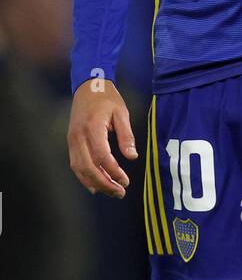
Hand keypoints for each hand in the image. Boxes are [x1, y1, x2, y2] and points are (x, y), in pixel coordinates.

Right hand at [68, 79, 137, 197]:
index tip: (126, 180)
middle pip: (88, 167)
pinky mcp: (71, 142)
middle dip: (104, 183)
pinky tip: (95, 187)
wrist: (88, 86)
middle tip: (120, 193)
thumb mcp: (121, 112)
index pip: (101, 156)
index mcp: (93, 127)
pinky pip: (75, 164)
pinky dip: (84, 177)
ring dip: (95, 183)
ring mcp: (72, 140)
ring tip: (111, 192)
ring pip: (80, 169)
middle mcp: (78, 136)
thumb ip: (126, 135)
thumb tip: (132, 156)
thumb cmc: (107, 99)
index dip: (113, 171)